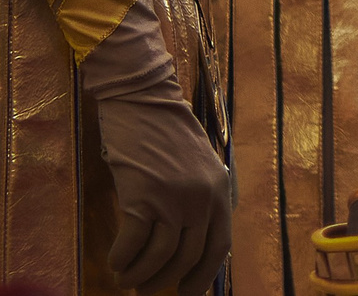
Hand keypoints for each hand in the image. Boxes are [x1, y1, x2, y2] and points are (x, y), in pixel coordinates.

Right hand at [82, 3, 230, 295]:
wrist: (144, 101)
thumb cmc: (166, 134)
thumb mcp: (198, 166)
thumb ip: (200, 199)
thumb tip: (190, 241)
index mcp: (219, 191)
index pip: (219, 246)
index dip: (203, 275)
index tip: (188, 292)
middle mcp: (202, 197)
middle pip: (188, 256)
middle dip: (166, 280)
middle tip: (147, 290)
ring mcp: (174, 196)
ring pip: (160, 255)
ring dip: (141, 275)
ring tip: (127, 280)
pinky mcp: (144, 195)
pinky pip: (133, 243)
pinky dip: (122, 259)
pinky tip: (115, 262)